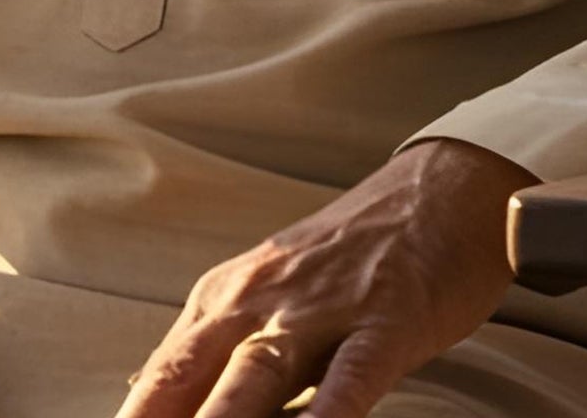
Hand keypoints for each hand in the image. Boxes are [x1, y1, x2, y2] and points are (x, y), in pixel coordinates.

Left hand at [116, 141, 534, 417]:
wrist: (440, 191)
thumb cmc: (351, 256)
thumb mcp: (269, 292)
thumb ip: (214, 347)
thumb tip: (146, 394)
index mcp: (225, 298)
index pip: (161, 380)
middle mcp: (259, 300)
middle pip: (191, 380)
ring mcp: (322, 308)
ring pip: (255, 381)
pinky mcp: (385, 320)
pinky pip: (351, 379)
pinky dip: (328, 416)